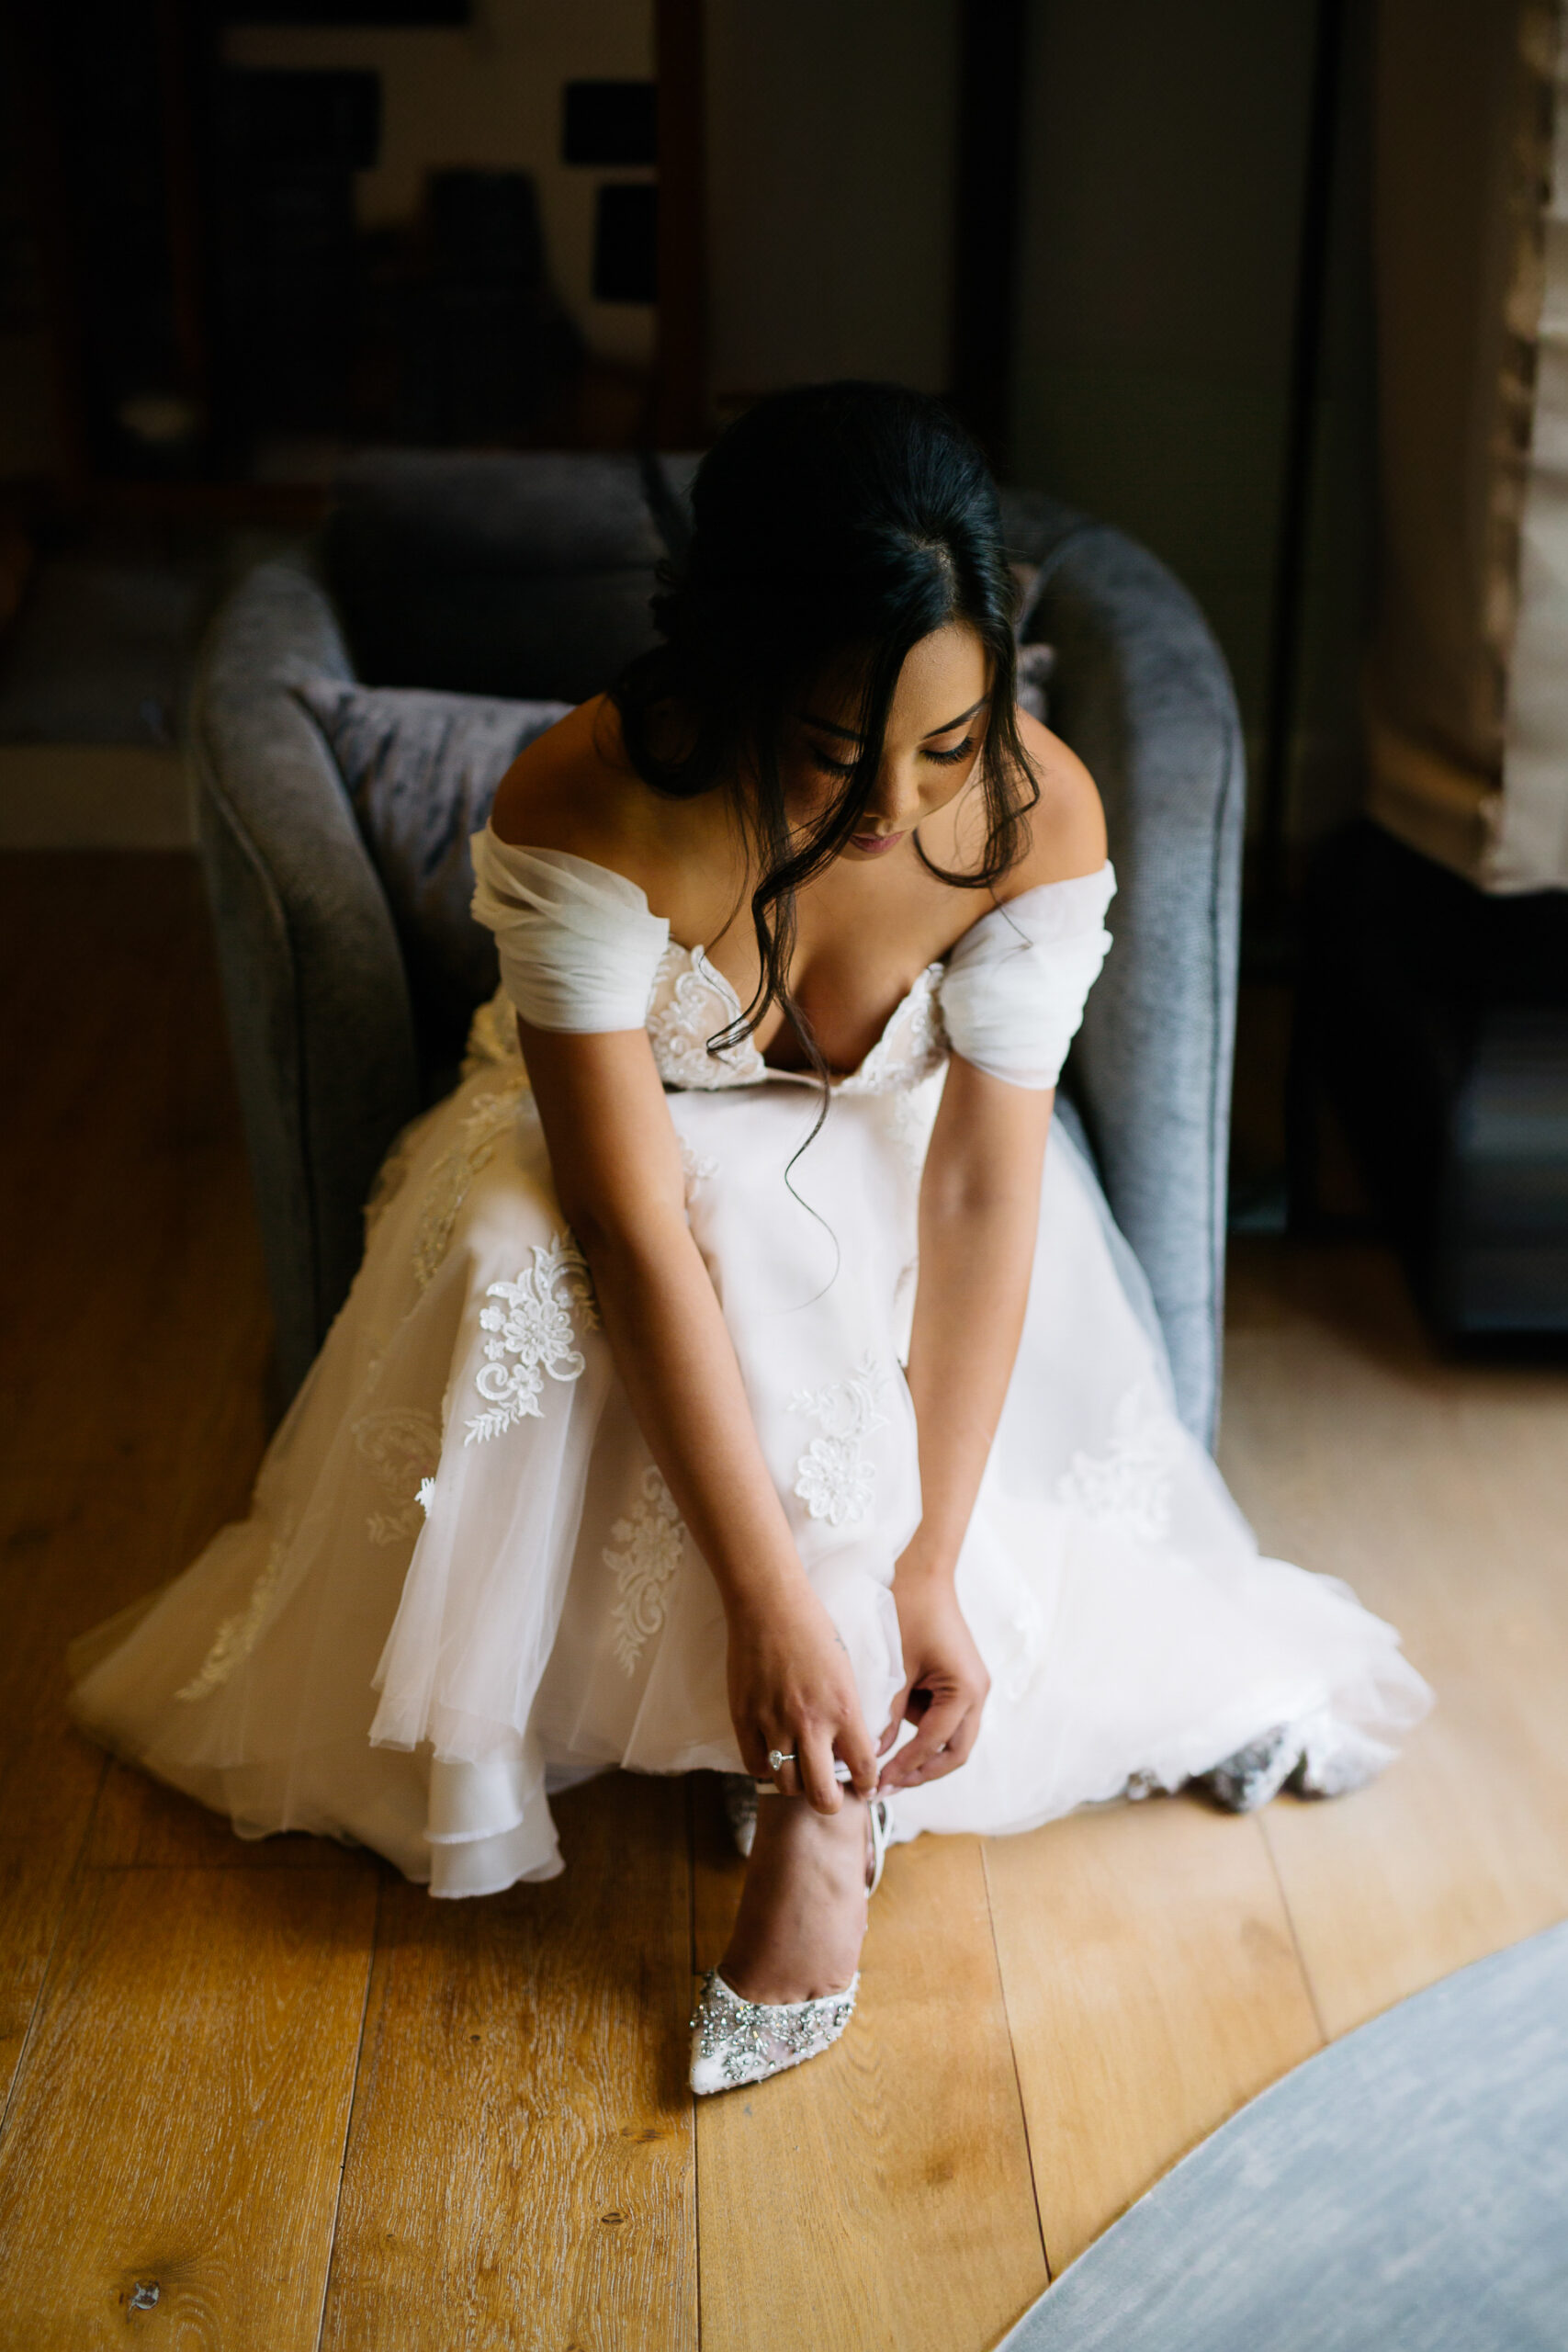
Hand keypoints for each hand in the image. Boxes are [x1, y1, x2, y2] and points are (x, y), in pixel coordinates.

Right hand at [726, 1578, 879, 1813]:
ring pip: (786, 1784)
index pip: (863, 1768)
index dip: (866, 1784)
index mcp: (844, 1709)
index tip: (864, 1785)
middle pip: (821, 1794)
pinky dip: (766, 1768)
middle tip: (830, 1796)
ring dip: (795, 1784)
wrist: (770, 1605)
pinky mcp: (743, 1718)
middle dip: (830, 1803)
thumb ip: (847, 1714)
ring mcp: (773, 1722)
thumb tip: (849, 1750)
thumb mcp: (846, 1672)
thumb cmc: (814, 1631)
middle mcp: (810, 1723)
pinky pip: (755, 1765)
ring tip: (800, 1773)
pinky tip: (773, 1757)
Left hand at [877, 1563, 988, 1792]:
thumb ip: (887, 1713)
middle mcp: (978, 1693)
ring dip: (920, 1754)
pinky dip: (921, 1732)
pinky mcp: (960, 1683)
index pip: (934, 1744)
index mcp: (966, 1690)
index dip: (904, 1766)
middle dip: (920, 1772)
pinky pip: (944, 1719)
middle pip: (954, 1753)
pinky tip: (892, 1737)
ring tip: (882, 1768)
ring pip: (950, 1740)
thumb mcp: (894, 1666)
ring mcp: (972, 1688)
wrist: (922, 1571)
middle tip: (886, 1787)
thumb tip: (872, 1755)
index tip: (876, 1783)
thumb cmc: (908, 1610)